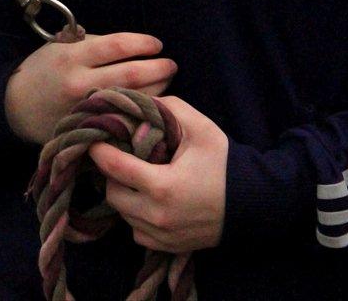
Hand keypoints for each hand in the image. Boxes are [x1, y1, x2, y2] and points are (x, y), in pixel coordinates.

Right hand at [4, 33, 175, 143]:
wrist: (18, 106)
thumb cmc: (42, 70)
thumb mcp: (60, 47)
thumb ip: (91, 43)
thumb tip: (128, 45)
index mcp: (73, 57)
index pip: (117, 46)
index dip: (142, 44)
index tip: (156, 44)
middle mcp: (81, 83)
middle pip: (132, 74)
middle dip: (158, 68)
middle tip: (171, 64)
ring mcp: (87, 109)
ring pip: (132, 98)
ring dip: (157, 89)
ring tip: (166, 80)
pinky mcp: (89, 129)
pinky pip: (123, 119)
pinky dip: (140, 110)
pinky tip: (150, 104)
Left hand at [89, 96, 227, 252]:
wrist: (252, 203)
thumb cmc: (223, 162)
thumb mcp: (199, 127)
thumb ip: (166, 107)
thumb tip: (135, 101)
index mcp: (163, 186)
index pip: (114, 167)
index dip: (99, 149)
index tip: (94, 135)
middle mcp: (158, 216)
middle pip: (112, 192)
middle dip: (111, 172)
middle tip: (118, 154)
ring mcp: (162, 236)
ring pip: (122, 213)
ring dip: (122, 192)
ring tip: (133, 173)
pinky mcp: (166, 247)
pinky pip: (135, 231)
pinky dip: (135, 214)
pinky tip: (147, 196)